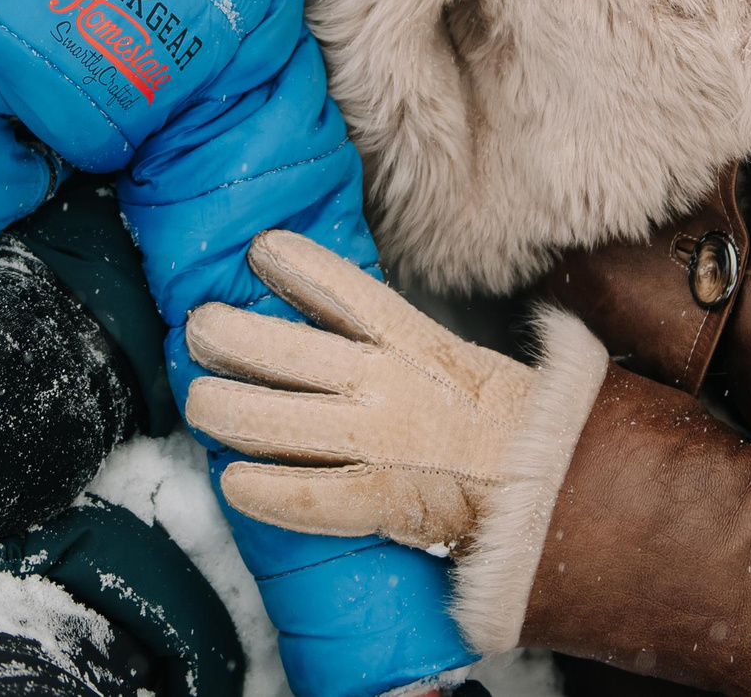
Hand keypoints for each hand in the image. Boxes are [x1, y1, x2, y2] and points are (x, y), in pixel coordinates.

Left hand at [183, 230, 532, 552]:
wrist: (553, 487)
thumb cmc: (499, 422)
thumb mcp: (454, 357)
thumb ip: (396, 335)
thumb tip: (329, 308)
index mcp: (414, 343)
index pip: (343, 290)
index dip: (294, 264)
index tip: (258, 250)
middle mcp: (391, 386)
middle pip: (286, 352)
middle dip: (228, 338)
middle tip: (198, 332)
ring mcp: (385, 443)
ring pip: (279, 421)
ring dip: (226, 410)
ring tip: (199, 403)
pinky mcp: (386, 501)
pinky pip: (312, 495)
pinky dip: (266, 490)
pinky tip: (233, 483)